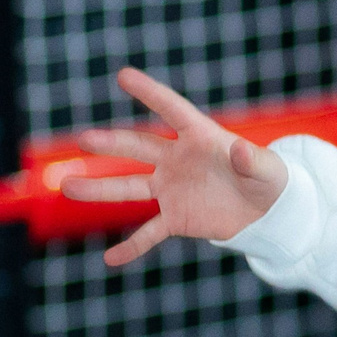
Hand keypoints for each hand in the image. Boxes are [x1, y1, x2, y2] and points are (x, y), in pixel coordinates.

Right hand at [60, 68, 288, 266]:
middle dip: (112, 143)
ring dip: (100, 189)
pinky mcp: (176, 218)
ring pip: (130, 187)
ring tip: (67, 188)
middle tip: (85, 139)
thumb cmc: (269, 180)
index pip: (172, 110)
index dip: (151, 93)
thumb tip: (239, 151)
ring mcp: (172, 189)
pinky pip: (149, 233)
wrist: (267, 212)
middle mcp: (178, 159)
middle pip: (139, 147)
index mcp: (201, 137)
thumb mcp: (268, 170)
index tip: (124, 75)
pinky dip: (132, 246)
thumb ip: (253, 160)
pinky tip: (110, 260)